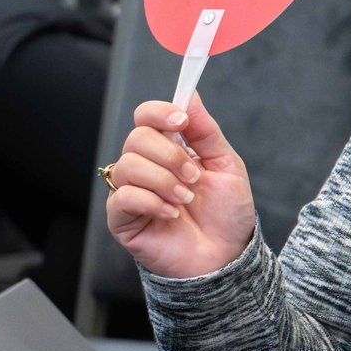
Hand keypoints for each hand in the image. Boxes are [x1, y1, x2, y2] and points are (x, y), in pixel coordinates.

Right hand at [104, 93, 257, 279]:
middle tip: (194, 176)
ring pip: (128, 165)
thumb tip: (189, 94)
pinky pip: (123, 196)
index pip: (146, 117)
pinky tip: (171, 215)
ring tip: (186, 199)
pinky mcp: (122, 219)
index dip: (159, 113)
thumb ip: (206, 131)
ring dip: (165, 181)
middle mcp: (145, 167)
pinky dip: (152, 202)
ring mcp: (131, 192)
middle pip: (137, 138)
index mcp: (169, 150)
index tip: (181, 121)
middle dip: (171, 155)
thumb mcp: (227, 165)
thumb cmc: (226, 212)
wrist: (227, 255)